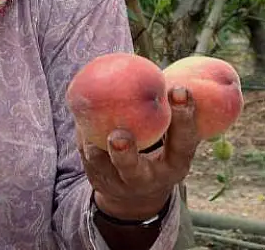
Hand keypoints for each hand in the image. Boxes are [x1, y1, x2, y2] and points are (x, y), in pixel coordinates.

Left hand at [77, 86, 197, 220]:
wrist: (137, 192)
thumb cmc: (162, 147)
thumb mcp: (176, 137)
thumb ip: (173, 111)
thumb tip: (168, 71)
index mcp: (175, 167)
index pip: (183, 143)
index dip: (183, 117)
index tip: (178, 89)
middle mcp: (147, 181)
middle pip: (133, 170)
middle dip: (124, 154)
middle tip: (117, 135)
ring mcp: (118, 183)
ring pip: (100, 163)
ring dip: (92, 139)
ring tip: (89, 110)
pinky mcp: (96, 178)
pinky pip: (85, 152)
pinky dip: (82, 130)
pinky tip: (81, 107)